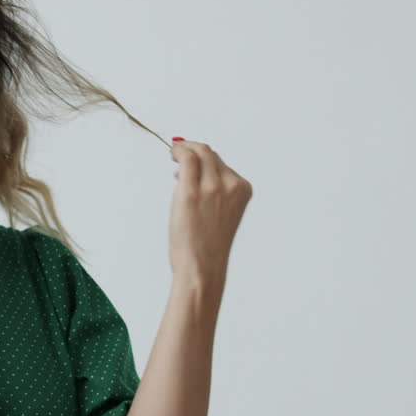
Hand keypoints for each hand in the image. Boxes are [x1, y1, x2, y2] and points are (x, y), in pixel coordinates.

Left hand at [169, 139, 251, 281]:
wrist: (203, 266)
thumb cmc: (207, 245)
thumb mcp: (220, 213)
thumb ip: (212, 191)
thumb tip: (188, 167)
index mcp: (243, 190)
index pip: (222, 163)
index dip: (204, 158)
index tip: (190, 158)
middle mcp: (231, 185)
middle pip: (211, 155)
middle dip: (194, 150)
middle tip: (178, 152)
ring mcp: (212, 187)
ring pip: (200, 153)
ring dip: (185, 149)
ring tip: (174, 154)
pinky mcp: (191, 192)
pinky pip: (187, 158)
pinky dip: (179, 151)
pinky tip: (172, 154)